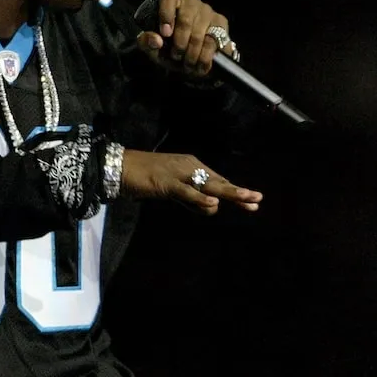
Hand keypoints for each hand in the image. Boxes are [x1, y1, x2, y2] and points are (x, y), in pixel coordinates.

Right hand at [120, 150, 261, 213]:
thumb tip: (211, 209)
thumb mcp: (173, 190)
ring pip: (207, 185)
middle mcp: (189, 167)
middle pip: (217, 182)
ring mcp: (178, 174)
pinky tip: (213, 205)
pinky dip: (199, 199)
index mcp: (192, 167)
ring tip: (246, 199)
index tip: (254, 202)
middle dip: (238, 192)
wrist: (119, 167)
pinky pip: (185, 192)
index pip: (218, 181)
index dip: (236, 192)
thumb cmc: (145, 178)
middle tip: (258, 199)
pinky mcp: (165, 182)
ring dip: (228, 193)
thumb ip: (191, 200)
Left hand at [136, 0, 234, 77]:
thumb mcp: (153, 48)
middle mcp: (191, 1)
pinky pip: (214, 42)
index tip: (165, 34)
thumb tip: (156, 40)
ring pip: (200, 34)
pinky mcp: (221, 22)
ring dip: (193, 54)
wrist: (190, 59)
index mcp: (172, 0)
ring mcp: (208, 11)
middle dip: (180, 44)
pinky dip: (206, 57)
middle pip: (186, 20)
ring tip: (188, 64)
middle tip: (177, 56)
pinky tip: (201, 65)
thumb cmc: (168, 48)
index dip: (166, 15)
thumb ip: (146, 42)